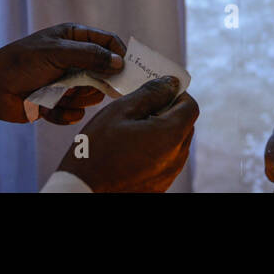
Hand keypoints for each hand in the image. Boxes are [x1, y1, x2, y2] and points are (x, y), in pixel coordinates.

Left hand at [0, 23, 125, 130]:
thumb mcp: (57, 52)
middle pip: (103, 72)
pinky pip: (75, 112)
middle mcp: (73, 59)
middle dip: (99, 82)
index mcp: (73, 38)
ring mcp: (66, 82)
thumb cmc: (22, 63)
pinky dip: (65, 113)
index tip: (129, 69)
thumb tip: (120, 62)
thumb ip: (90, 56)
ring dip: (80, 98)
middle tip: (99, 89)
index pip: (107, 42)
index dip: (119, 54)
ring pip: (91, 94)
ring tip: (64, 95)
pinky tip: (51, 109)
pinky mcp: (58, 103)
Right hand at [57, 76, 199, 192]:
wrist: (83, 191)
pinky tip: (131, 150)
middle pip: (185, 125)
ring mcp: (168, 175)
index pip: (190, 106)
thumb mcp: (120, 111)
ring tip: (132, 131)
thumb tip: (171, 83)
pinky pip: (166, 161)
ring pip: (176, 143)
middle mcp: (176, 158)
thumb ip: (150, 93)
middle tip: (140, 110)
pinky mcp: (159, 186)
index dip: (176, 94)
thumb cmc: (97, 150)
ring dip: (162, 132)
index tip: (156, 93)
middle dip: (168, 112)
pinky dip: (156, 150)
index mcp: (170, 135)